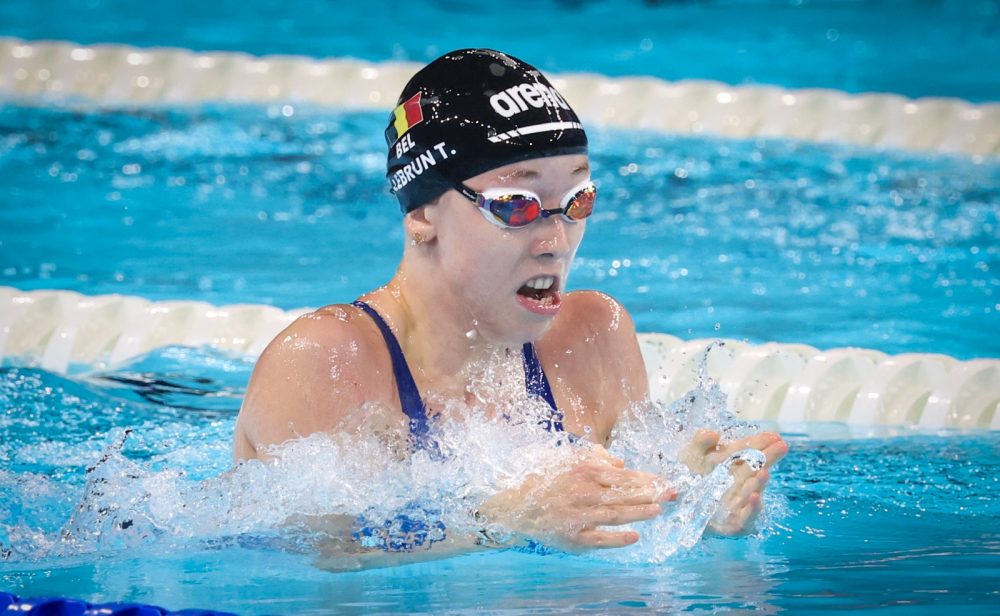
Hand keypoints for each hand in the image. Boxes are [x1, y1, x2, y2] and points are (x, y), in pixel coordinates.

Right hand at [478, 446, 676, 551]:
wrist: (516, 504)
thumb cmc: (544, 479)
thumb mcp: (567, 459)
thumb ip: (594, 458)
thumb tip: (620, 463)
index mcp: (584, 472)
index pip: (622, 477)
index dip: (646, 479)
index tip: (665, 480)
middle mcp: (584, 493)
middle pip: (623, 494)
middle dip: (650, 493)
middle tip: (672, 494)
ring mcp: (579, 516)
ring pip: (614, 514)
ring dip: (638, 513)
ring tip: (658, 511)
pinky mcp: (573, 537)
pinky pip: (599, 538)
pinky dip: (617, 539)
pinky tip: (635, 537)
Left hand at [681, 429, 787, 535]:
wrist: (673, 509)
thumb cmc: (685, 479)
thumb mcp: (690, 457)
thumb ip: (700, 443)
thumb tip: (714, 433)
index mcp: (729, 464)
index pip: (747, 450)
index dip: (760, 442)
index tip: (774, 435)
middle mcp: (738, 482)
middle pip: (755, 468)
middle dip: (768, 457)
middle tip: (782, 446)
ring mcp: (737, 504)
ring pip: (751, 491)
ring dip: (759, 482)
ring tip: (765, 472)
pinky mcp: (733, 524)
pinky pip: (745, 519)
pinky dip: (752, 509)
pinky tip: (755, 497)